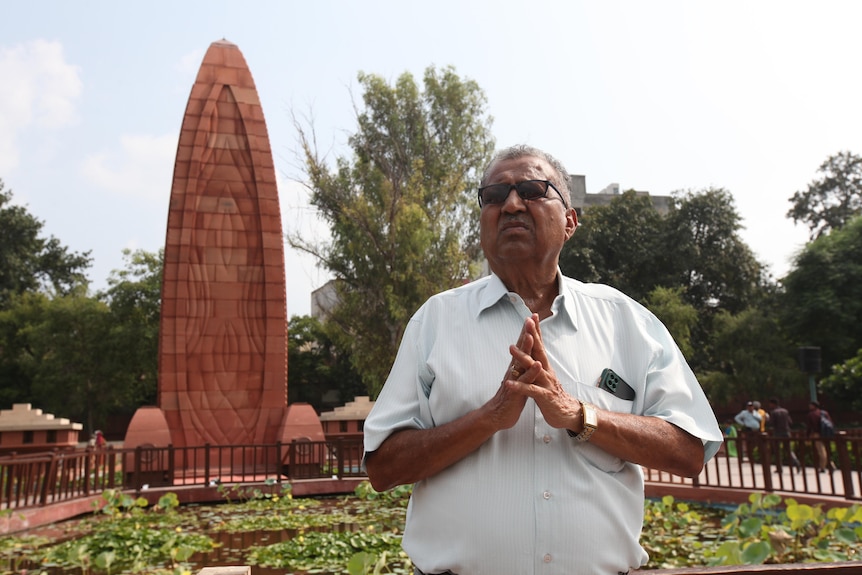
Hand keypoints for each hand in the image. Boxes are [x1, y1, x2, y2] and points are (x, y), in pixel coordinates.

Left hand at [505, 315, 581, 431]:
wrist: (568, 414)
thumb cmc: (553, 394)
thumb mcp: (544, 376)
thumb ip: (538, 364)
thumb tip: (533, 352)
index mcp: (545, 366)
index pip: (540, 345)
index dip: (536, 331)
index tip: (531, 317)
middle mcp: (546, 371)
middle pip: (539, 350)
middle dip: (532, 335)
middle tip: (527, 322)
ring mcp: (545, 383)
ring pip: (533, 368)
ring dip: (522, 357)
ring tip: (511, 348)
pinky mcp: (544, 396)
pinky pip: (530, 390)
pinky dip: (520, 386)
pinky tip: (509, 383)